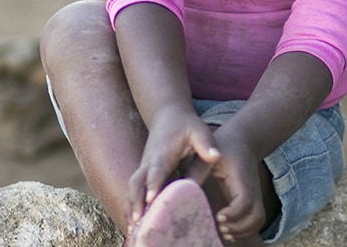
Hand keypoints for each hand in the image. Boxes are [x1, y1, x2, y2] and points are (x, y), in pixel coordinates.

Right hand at [127, 107, 219, 230]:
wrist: (168, 115)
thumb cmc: (186, 125)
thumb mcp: (199, 129)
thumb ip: (206, 143)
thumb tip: (215, 157)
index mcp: (162, 153)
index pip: (156, 170)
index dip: (153, 184)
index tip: (151, 199)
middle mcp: (149, 162)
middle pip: (136, 183)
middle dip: (135, 202)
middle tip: (136, 222)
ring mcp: (144, 169)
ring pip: (132, 190)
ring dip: (131, 208)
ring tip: (132, 231)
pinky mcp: (144, 174)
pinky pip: (135, 193)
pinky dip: (133, 208)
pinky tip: (135, 226)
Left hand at [185, 125, 265, 241]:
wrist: (243, 139)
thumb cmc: (225, 145)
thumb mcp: (208, 155)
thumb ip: (197, 171)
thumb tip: (183, 189)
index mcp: (242, 178)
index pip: (245, 202)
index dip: (234, 214)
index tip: (218, 216)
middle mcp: (252, 188)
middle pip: (256, 216)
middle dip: (240, 227)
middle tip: (220, 227)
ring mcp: (255, 194)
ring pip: (258, 220)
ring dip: (243, 230)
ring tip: (223, 231)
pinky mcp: (252, 198)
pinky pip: (256, 219)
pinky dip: (246, 229)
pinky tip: (228, 230)